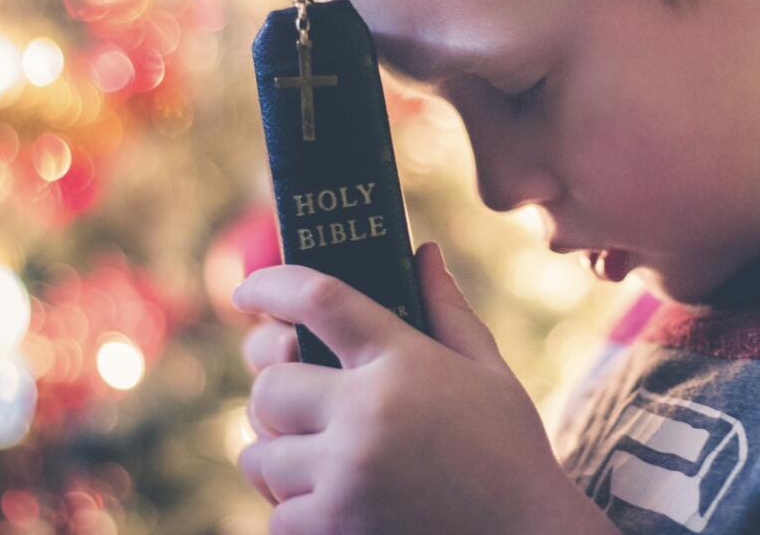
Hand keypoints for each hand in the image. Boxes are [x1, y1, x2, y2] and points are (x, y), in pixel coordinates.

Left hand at [231, 242, 616, 534]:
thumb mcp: (488, 369)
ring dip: (278, 453)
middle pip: (269, 385)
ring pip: (259, 455)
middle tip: (300, 400)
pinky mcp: (334, 530)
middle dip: (277, 391)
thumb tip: (422, 251)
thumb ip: (447, 308)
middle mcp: (367, 413)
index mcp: (404, 361)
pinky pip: (275, 513)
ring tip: (314, 455)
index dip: (273, 284)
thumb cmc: (511, 449)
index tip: (248, 291)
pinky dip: (293, 508)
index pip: (320, 299)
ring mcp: (346, 476)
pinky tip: (330, 500)